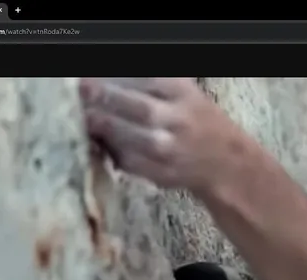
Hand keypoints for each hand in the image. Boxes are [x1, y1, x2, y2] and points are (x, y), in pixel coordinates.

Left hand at [79, 78, 246, 192]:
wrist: (226, 164)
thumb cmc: (198, 123)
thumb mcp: (184, 94)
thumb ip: (149, 85)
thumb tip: (102, 79)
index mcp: (184, 94)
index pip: (146, 81)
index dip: (114, 79)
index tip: (87, 77)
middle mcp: (180, 121)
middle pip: (139, 109)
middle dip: (106, 100)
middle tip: (80, 93)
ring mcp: (173, 150)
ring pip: (134, 140)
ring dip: (105, 128)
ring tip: (84, 119)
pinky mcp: (164, 174)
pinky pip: (132, 163)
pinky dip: (113, 153)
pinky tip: (100, 144)